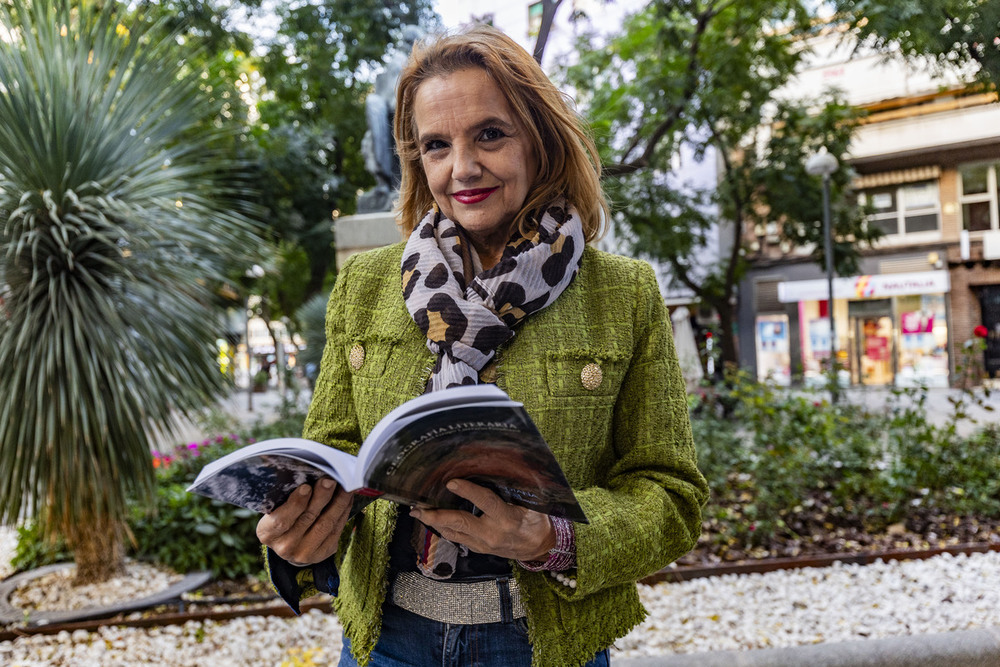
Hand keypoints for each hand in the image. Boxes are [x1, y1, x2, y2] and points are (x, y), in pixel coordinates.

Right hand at [256, 479, 353, 566]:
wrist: (290, 544)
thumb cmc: (282, 517)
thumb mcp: (275, 509)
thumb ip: (286, 497)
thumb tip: (307, 474)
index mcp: (268, 533)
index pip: (281, 520)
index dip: (295, 503)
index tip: (306, 487)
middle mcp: (285, 546)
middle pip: (307, 518)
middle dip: (321, 497)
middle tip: (329, 480)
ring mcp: (305, 553)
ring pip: (326, 524)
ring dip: (338, 502)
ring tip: (344, 486)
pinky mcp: (323, 553)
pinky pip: (336, 529)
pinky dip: (343, 511)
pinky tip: (347, 497)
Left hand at [410, 479, 555, 560]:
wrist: (539, 547)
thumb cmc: (535, 520)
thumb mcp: (527, 503)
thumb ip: (507, 491)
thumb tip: (488, 470)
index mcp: (506, 518)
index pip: (484, 502)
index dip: (467, 491)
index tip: (451, 483)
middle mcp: (492, 533)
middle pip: (459, 523)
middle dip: (436, 515)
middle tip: (417, 508)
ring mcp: (483, 544)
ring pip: (453, 533)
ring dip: (434, 523)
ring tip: (418, 513)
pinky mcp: (479, 549)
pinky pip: (457, 538)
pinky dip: (444, 528)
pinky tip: (434, 521)